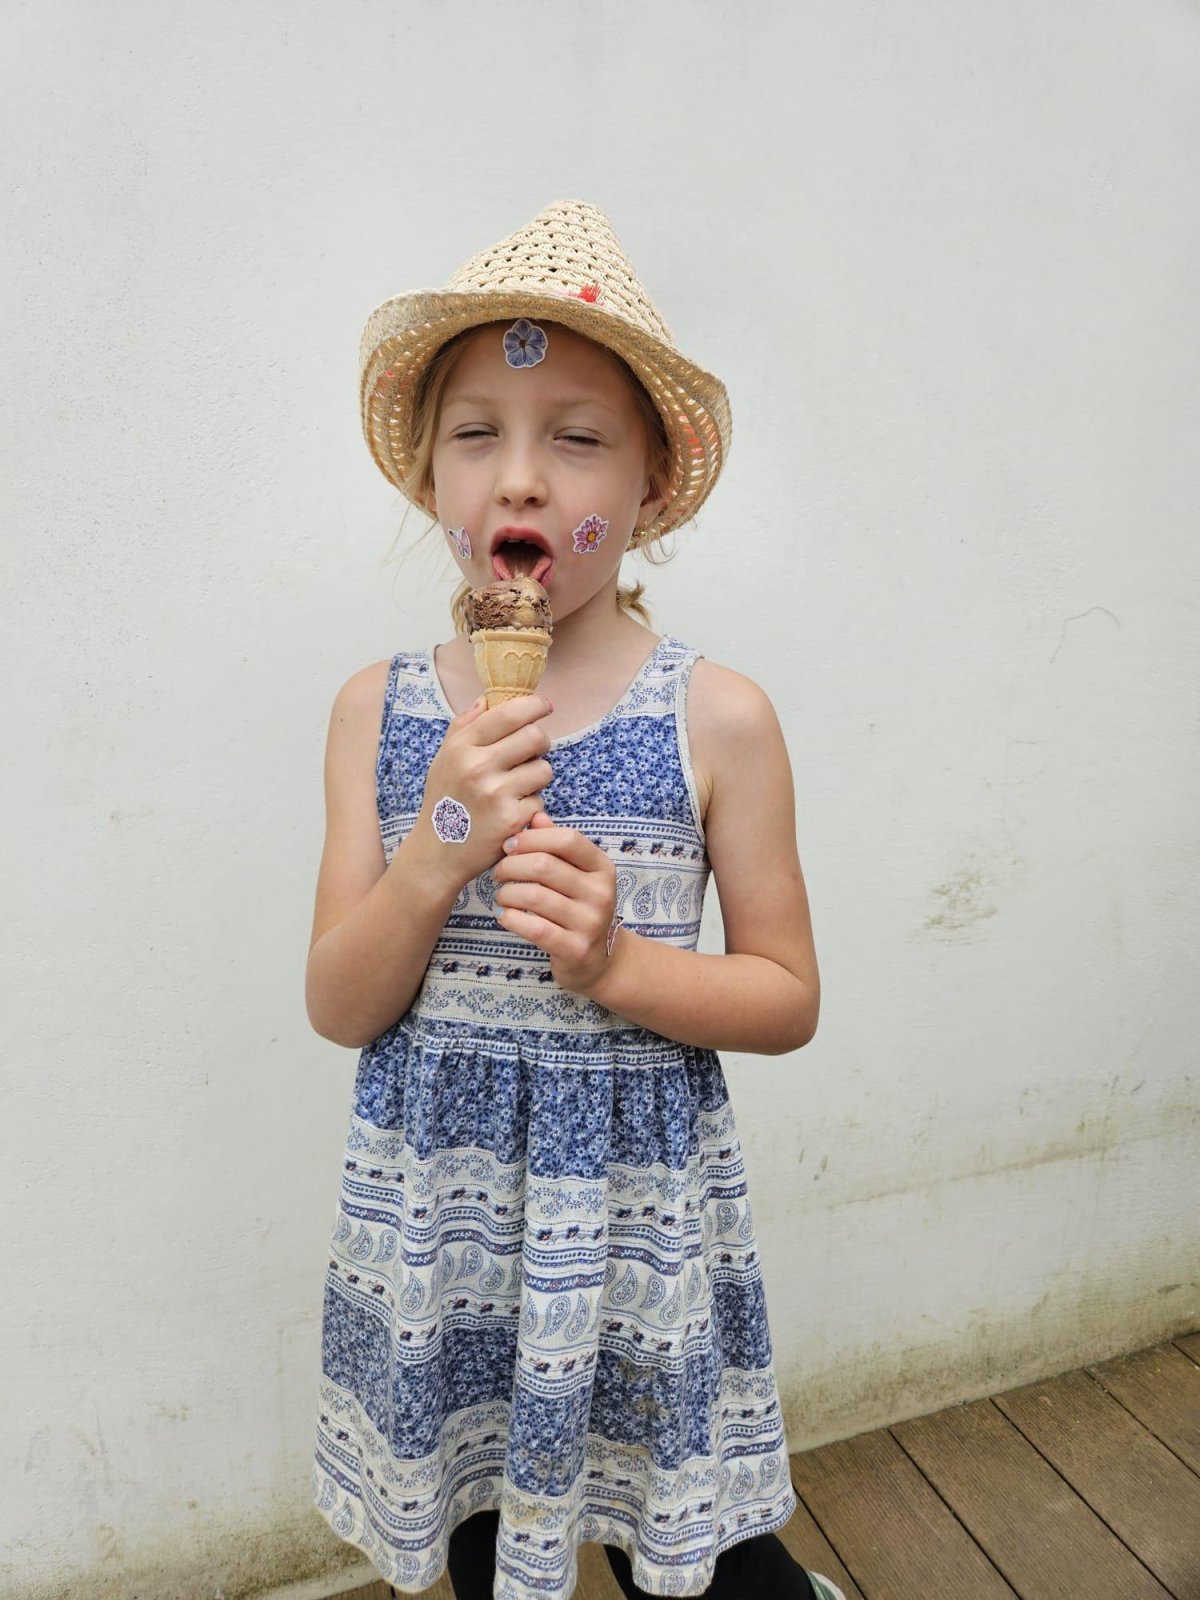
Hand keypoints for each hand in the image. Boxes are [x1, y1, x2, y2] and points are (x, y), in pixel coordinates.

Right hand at [418, 695, 554, 889]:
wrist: (437, 854)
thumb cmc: (444, 801)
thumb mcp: (443, 760)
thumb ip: (464, 726)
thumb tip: (486, 698)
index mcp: (461, 747)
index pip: (508, 713)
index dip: (534, 706)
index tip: (545, 706)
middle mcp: (478, 767)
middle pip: (535, 737)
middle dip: (540, 744)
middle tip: (531, 753)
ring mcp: (496, 794)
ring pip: (543, 769)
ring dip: (537, 777)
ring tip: (516, 788)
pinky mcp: (512, 820)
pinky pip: (540, 801)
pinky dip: (531, 807)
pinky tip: (511, 813)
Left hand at [492, 811, 621, 994]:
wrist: (600, 961)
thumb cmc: (579, 909)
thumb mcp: (577, 874)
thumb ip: (557, 845)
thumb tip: (535, 816)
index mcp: (602, 868)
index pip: (567, 840)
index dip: (532, 838)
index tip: (510, 846)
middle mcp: (601, 893)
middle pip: (544, 866)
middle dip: (511, 865)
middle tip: (498, 872)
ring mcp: (590, 923)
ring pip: (533, 896)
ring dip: (507, 893)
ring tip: (502, 895)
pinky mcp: (575, 949)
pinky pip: (533, 927)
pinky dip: (511, 918)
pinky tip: (505, 915)